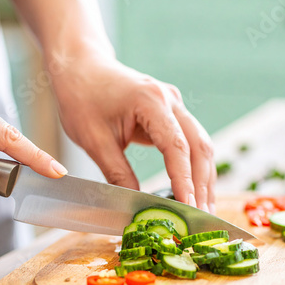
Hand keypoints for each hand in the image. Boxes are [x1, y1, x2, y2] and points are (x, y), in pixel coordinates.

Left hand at [48, 54, 215, 212]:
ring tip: (202, 208)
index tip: (189, 208)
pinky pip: (190, 141)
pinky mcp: (171, 111)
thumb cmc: (82, 98)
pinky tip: (193, 187)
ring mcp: (174, 104)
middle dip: (202, 185)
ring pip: (200, 144)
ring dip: (204, 178)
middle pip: (199, 147)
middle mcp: (170, 100)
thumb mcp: (94, 140)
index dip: (185, 182)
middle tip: (201, 217)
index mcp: (151, 102)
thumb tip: (136, 205)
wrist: (81, 66)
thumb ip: (117, 174)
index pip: (177, 148)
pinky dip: (194, 166)